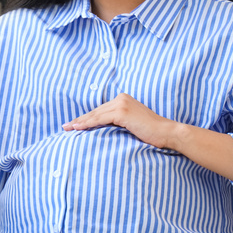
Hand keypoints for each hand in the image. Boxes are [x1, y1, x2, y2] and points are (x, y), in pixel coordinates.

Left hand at [62, 93, 180, 149]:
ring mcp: (121, 103)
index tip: (73, 125)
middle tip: (65, 127)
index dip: (86, 118)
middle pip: (95, 111)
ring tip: (67, 128)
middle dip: (79, 120)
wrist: (167, 133)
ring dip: (80, 122)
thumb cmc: (151, 133)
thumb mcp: (132, 125)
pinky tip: (77, 128)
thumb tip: (103, 131)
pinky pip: (100, 119)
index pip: (100, 110)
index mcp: (123, 99)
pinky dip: (88, 124)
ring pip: (95, 114)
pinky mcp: (122, 111)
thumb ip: (119, 123)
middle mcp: (121, 98)